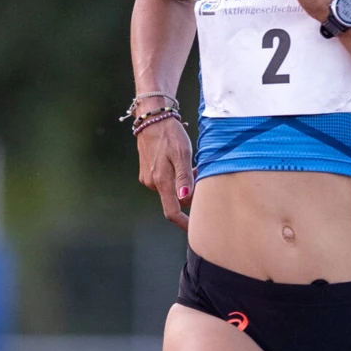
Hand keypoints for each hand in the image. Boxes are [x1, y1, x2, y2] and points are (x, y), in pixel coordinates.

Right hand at [137, 113, 194, 228]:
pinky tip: (182, 163)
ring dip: (184, 185)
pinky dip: (176, 177)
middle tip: (203, 179)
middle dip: (190, 196)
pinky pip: (165, 182)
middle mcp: (152, 183)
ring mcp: (148, 178)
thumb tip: (185, 200)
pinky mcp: (147, 172)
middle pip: (175, 200)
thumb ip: (184, 178)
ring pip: (171, 190)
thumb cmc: (170, 135)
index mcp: (161, 181)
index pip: (172, 211)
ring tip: (194, 166)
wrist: (152, 118)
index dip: (184, 223)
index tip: (196, 231)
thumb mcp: (182, 154)